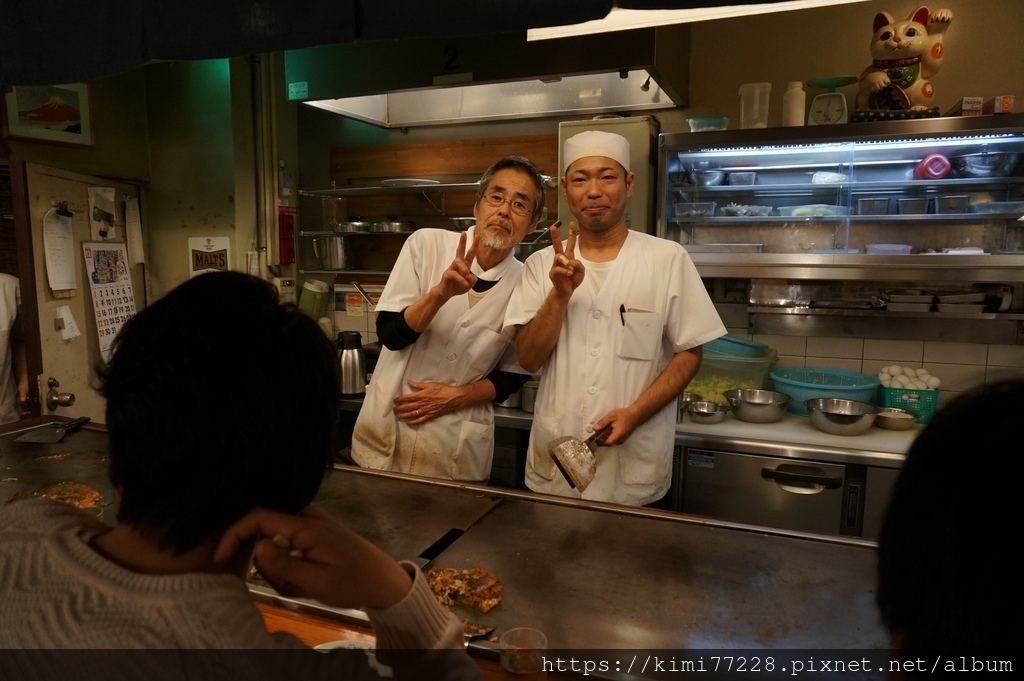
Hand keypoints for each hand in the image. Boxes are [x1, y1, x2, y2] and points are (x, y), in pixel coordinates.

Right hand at [214, 506, 411, 609]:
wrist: (384, 582)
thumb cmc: (354, 582)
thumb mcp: (317, 581)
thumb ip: (284, 565)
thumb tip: (256, 546)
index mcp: (306, 525)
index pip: (258, 516)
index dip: (234, 534)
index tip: (219, 557)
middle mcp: (307, 518)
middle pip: (264, 531)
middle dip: (266, 563)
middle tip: (286, 586)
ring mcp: (312, 525)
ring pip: (275, 543)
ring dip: (280, 570)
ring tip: (302, 588)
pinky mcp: (315, 534)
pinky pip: (289, 547)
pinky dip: (290, 568)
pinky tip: (306, 583)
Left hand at [393, 381, 462, 424]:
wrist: (452, 398)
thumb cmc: (442, 389)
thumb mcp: (430, 384)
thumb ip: (418, 385)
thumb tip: (409, 382)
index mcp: (420, 395)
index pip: (406, 398)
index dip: (399, 400)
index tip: (394, 401)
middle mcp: (421, 404)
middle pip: (406, 407)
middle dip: (398, 409)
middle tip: (393, 409)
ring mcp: (425, 411)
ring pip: (411, 414)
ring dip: (403, 416)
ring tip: (398, 416)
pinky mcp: (430, 416)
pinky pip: (420, 420)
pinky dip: (413, 422)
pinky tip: (408, 423)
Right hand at [434, 231, 477, 300]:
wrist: (445, 294)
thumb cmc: (457, 287)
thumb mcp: (469, 285)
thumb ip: (472, 280)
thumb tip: (471, 275)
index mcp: (464, 266)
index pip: (470, 254)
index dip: (474, 245)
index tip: (478, 236)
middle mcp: (458, 265)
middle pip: (460, 251)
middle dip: (462, 242)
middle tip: (464, 233)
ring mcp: (452, 268)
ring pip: (458, 261)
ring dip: (463, 267)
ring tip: (466, 274)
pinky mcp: (447, 274)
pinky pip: (454, 274)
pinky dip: (461, 279)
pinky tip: (464, 284)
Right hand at [548, 222, 584, 297]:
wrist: (566, 291)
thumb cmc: (573, 279)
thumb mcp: (581, 271)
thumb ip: (579, 264)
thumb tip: (571, 261)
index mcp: (568, 256)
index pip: (570, 243)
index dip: (571, 233)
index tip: (572, 223)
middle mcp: (560, 259)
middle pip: (557, 245)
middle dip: (555, 236)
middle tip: (553, 227)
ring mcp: (555, 265)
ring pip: (558, 257)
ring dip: (565, 261)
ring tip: (570, 267)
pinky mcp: (553, 273)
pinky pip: (558, 269)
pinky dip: (565, 271)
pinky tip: (570, 273)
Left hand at [593, 407, 643, 445]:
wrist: (635, 415)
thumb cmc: (623, 414)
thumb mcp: (611, 415)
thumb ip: (603, 422)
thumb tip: (595, 429)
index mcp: (618, 434)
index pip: (607, 443)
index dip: (599, 441)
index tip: (594, 436)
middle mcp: (620, 440)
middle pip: (607, 442)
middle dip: (602, 437)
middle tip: (599, 429)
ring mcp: (621, 440)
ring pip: (610, 441)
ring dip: (605, 436)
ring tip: (605, 427)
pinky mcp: (621, 439)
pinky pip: (613, 439)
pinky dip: (609, 435)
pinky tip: (609, 429)